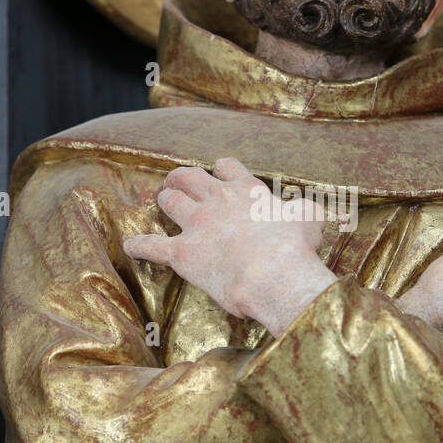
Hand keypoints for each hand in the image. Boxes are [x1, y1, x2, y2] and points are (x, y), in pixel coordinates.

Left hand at [123, 158, 336, 338]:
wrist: (274, 274)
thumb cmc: (296, 247)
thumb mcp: (310, 217)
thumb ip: (302, 208)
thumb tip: (303, 210)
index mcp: (246, 190)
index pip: (227, 167)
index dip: (221, 170)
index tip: (220, 174)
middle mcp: (217, 200)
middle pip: (189, 177)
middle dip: (182, 177)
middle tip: (178, 182)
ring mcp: (196, 225)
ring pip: (169, 201)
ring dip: (165, 199)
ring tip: (162, 202)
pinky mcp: (181, 253)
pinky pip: (150, 245)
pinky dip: (138, 245)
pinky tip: (131, 246)